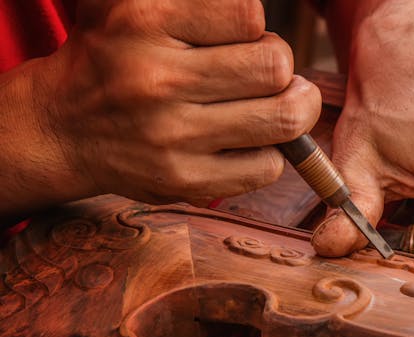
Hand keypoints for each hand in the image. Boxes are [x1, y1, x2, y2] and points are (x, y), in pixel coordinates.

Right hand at [19, 0, 320, 207]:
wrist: (61, 129)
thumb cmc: (113, 59)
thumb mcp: (134, 4)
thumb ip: (197, 2)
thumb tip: (256, 18)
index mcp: (144, 21)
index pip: (249, 15)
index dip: (257, 30)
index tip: (244, 41)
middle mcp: (157, 80)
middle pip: (275, 68)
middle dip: (280, 68)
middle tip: (265, 75)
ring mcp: (172, 137)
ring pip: (283, 120)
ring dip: (291, 110)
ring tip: (274, 104)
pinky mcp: (184, 181)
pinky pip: (267, 167)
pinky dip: (271, 153)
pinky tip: (249, 142)